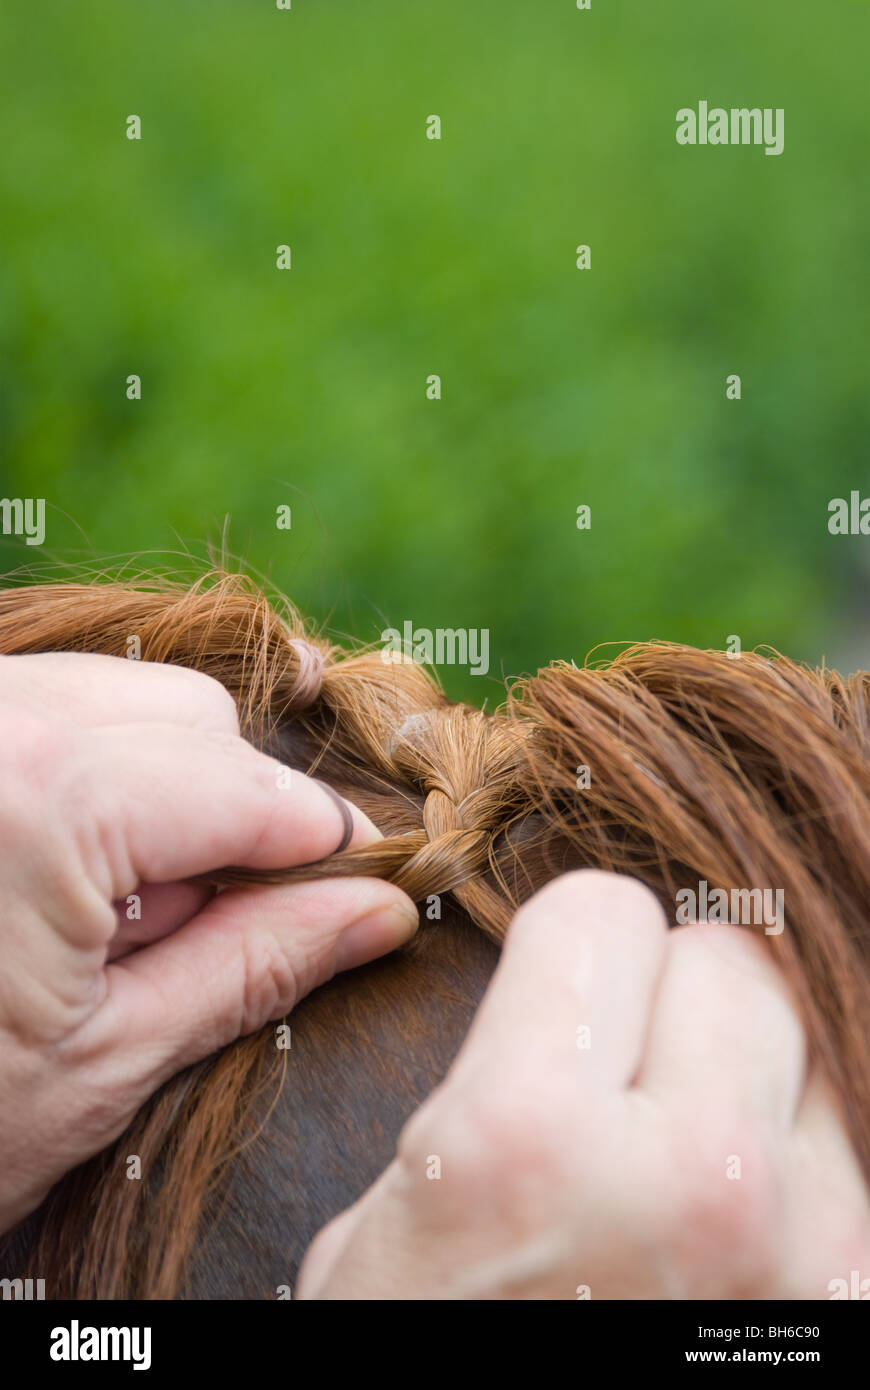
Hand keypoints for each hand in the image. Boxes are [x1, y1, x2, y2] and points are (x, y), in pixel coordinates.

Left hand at [0, 651, 417, 1233]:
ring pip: (122, 697)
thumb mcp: (106, 1062)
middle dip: (231, 814)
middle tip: (196, 926)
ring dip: (160, 789)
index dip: (322, 845)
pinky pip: (50, 708)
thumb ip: (258, 964)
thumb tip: (377, 910)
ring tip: (112, 910)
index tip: (363, 889)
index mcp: (42, 800)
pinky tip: (60, 871)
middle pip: (192, 718)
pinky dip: (91, 770)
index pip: (246, 788)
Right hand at [299, 870, 869, 1298]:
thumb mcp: (400, 1215)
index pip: (604, 911)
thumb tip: (593, 981)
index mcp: (527, 1140)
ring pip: (818, 1043)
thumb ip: (503, 1072)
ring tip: (694, 1151)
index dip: (573, 952)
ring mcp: (804, 1255)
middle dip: (675, 996)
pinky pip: (855, 1148)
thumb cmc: (430, 1353)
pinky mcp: (855, 1302)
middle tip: (632, 1067)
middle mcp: (689, 1184)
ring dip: (757, 1077)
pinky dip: (805, 1159)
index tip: (567, 992)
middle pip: (731, 960)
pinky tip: (746, 1215)